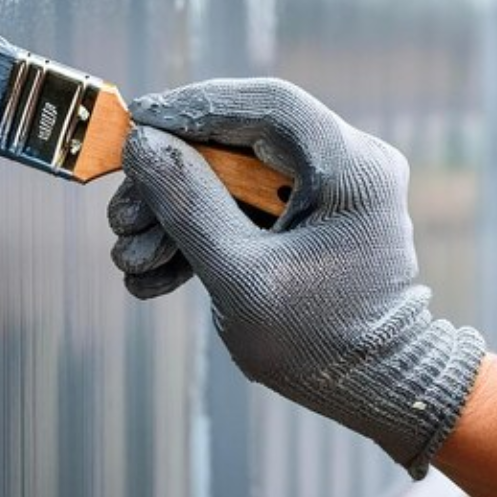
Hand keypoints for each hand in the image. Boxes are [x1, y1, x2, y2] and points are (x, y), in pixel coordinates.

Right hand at [108, 79, 484, 476]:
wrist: (374, 390)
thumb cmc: (320, 343)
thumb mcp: (242, 277)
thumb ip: (190, 206)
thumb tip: (143, 145)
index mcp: (352, 169)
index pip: (269, 106)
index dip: (195, 107)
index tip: (135, 123)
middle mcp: (347, 166)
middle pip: (241, 142)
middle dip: (171, 180)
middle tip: (121, 217)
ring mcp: (330, 192)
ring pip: (235, 177)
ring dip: (176, 214)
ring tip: (130, 259)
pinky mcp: (310, 219)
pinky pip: (247, 207)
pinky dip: (202, 234)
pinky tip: (154, 274)